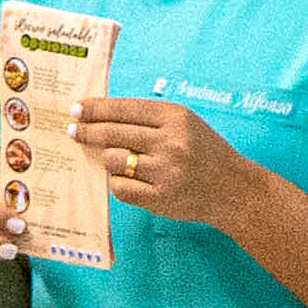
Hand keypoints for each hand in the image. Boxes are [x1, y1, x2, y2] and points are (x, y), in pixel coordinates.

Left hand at [73, 94, 267, 233]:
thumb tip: (101, 116)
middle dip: (88, 132)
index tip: (77, 110)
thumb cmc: (205, 152)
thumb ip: (150, 118)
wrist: (234, 190)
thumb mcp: (186, 123)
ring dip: (109, 160)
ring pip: (113, 161)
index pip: (124, 109)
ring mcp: (165, 172)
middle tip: (74, 132)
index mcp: (176, 117)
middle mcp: (170, 142)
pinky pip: (120, 188)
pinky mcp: (160, 198)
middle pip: (113, 133)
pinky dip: (118, 183)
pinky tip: (128, 179)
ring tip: (117, 161)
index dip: (96, 109)